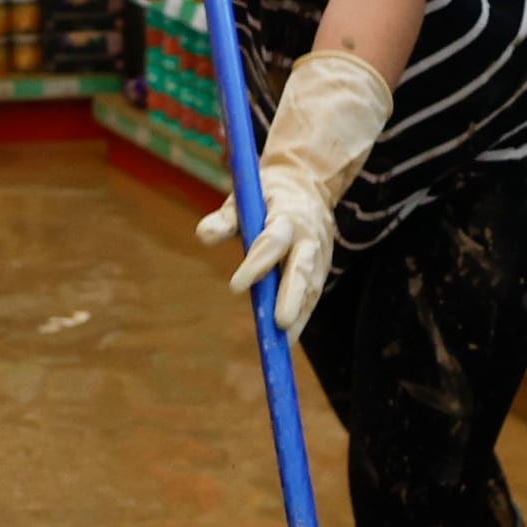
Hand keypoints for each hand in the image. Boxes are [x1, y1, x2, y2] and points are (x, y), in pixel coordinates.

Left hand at [197, 49, 387, 338]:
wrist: (308, 185)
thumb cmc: (265, 195)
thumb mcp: (243, 198)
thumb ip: (225, 219)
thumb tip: (203, 236)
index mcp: (286, 215)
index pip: (271, 242)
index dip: (256, 265)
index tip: (236, 287)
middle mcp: (308, 236)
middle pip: (302, 268)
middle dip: (292, 297)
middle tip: (280, 323)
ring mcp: (320, 254)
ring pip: (311, 286)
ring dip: (299, 313)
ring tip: (283, 341)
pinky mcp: (323, 268)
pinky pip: (313, 294)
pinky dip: (303, 316)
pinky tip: (288, 339)